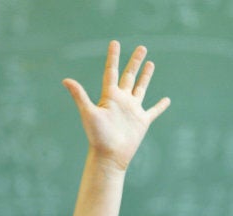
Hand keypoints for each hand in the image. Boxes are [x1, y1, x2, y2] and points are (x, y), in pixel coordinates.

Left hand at [62, 40, 170, 170]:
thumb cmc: (97, 136)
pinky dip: (160, 106)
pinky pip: (153, 110)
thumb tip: (65, 80)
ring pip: (141, 88)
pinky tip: (167, 99)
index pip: (111, 71)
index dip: (113, 57)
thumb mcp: (88, 113)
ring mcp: (133, 110)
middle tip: (142, 47)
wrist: (109, 156)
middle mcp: (122, 100)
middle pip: (129, 75)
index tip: (115, 42)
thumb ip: (79, 96)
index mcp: (110, 96)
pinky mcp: (142, 121)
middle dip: (135, 61)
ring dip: (146, 76)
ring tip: (151, 63)